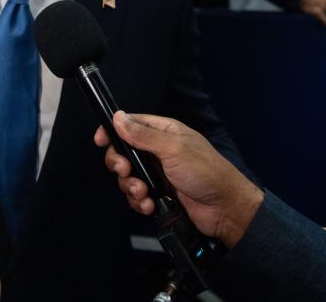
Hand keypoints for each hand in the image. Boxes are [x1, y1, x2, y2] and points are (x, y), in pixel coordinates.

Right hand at [94, 111, 262, 246]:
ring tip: (143, 193)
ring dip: (131, 186)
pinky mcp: (159, 193)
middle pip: (124, 152)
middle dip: (120, 164)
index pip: (130, 124)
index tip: (101, 140)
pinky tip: (149, 204)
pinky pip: (137, 195)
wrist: (224, 208)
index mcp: (163, 132)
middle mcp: (158, 151)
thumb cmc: (206, 172)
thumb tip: (119, 117)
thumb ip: (142, 134)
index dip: (113, 131)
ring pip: (128, 176)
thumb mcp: (173, 148)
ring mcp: (158, 173)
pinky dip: (139, 201)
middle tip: (126, 171)